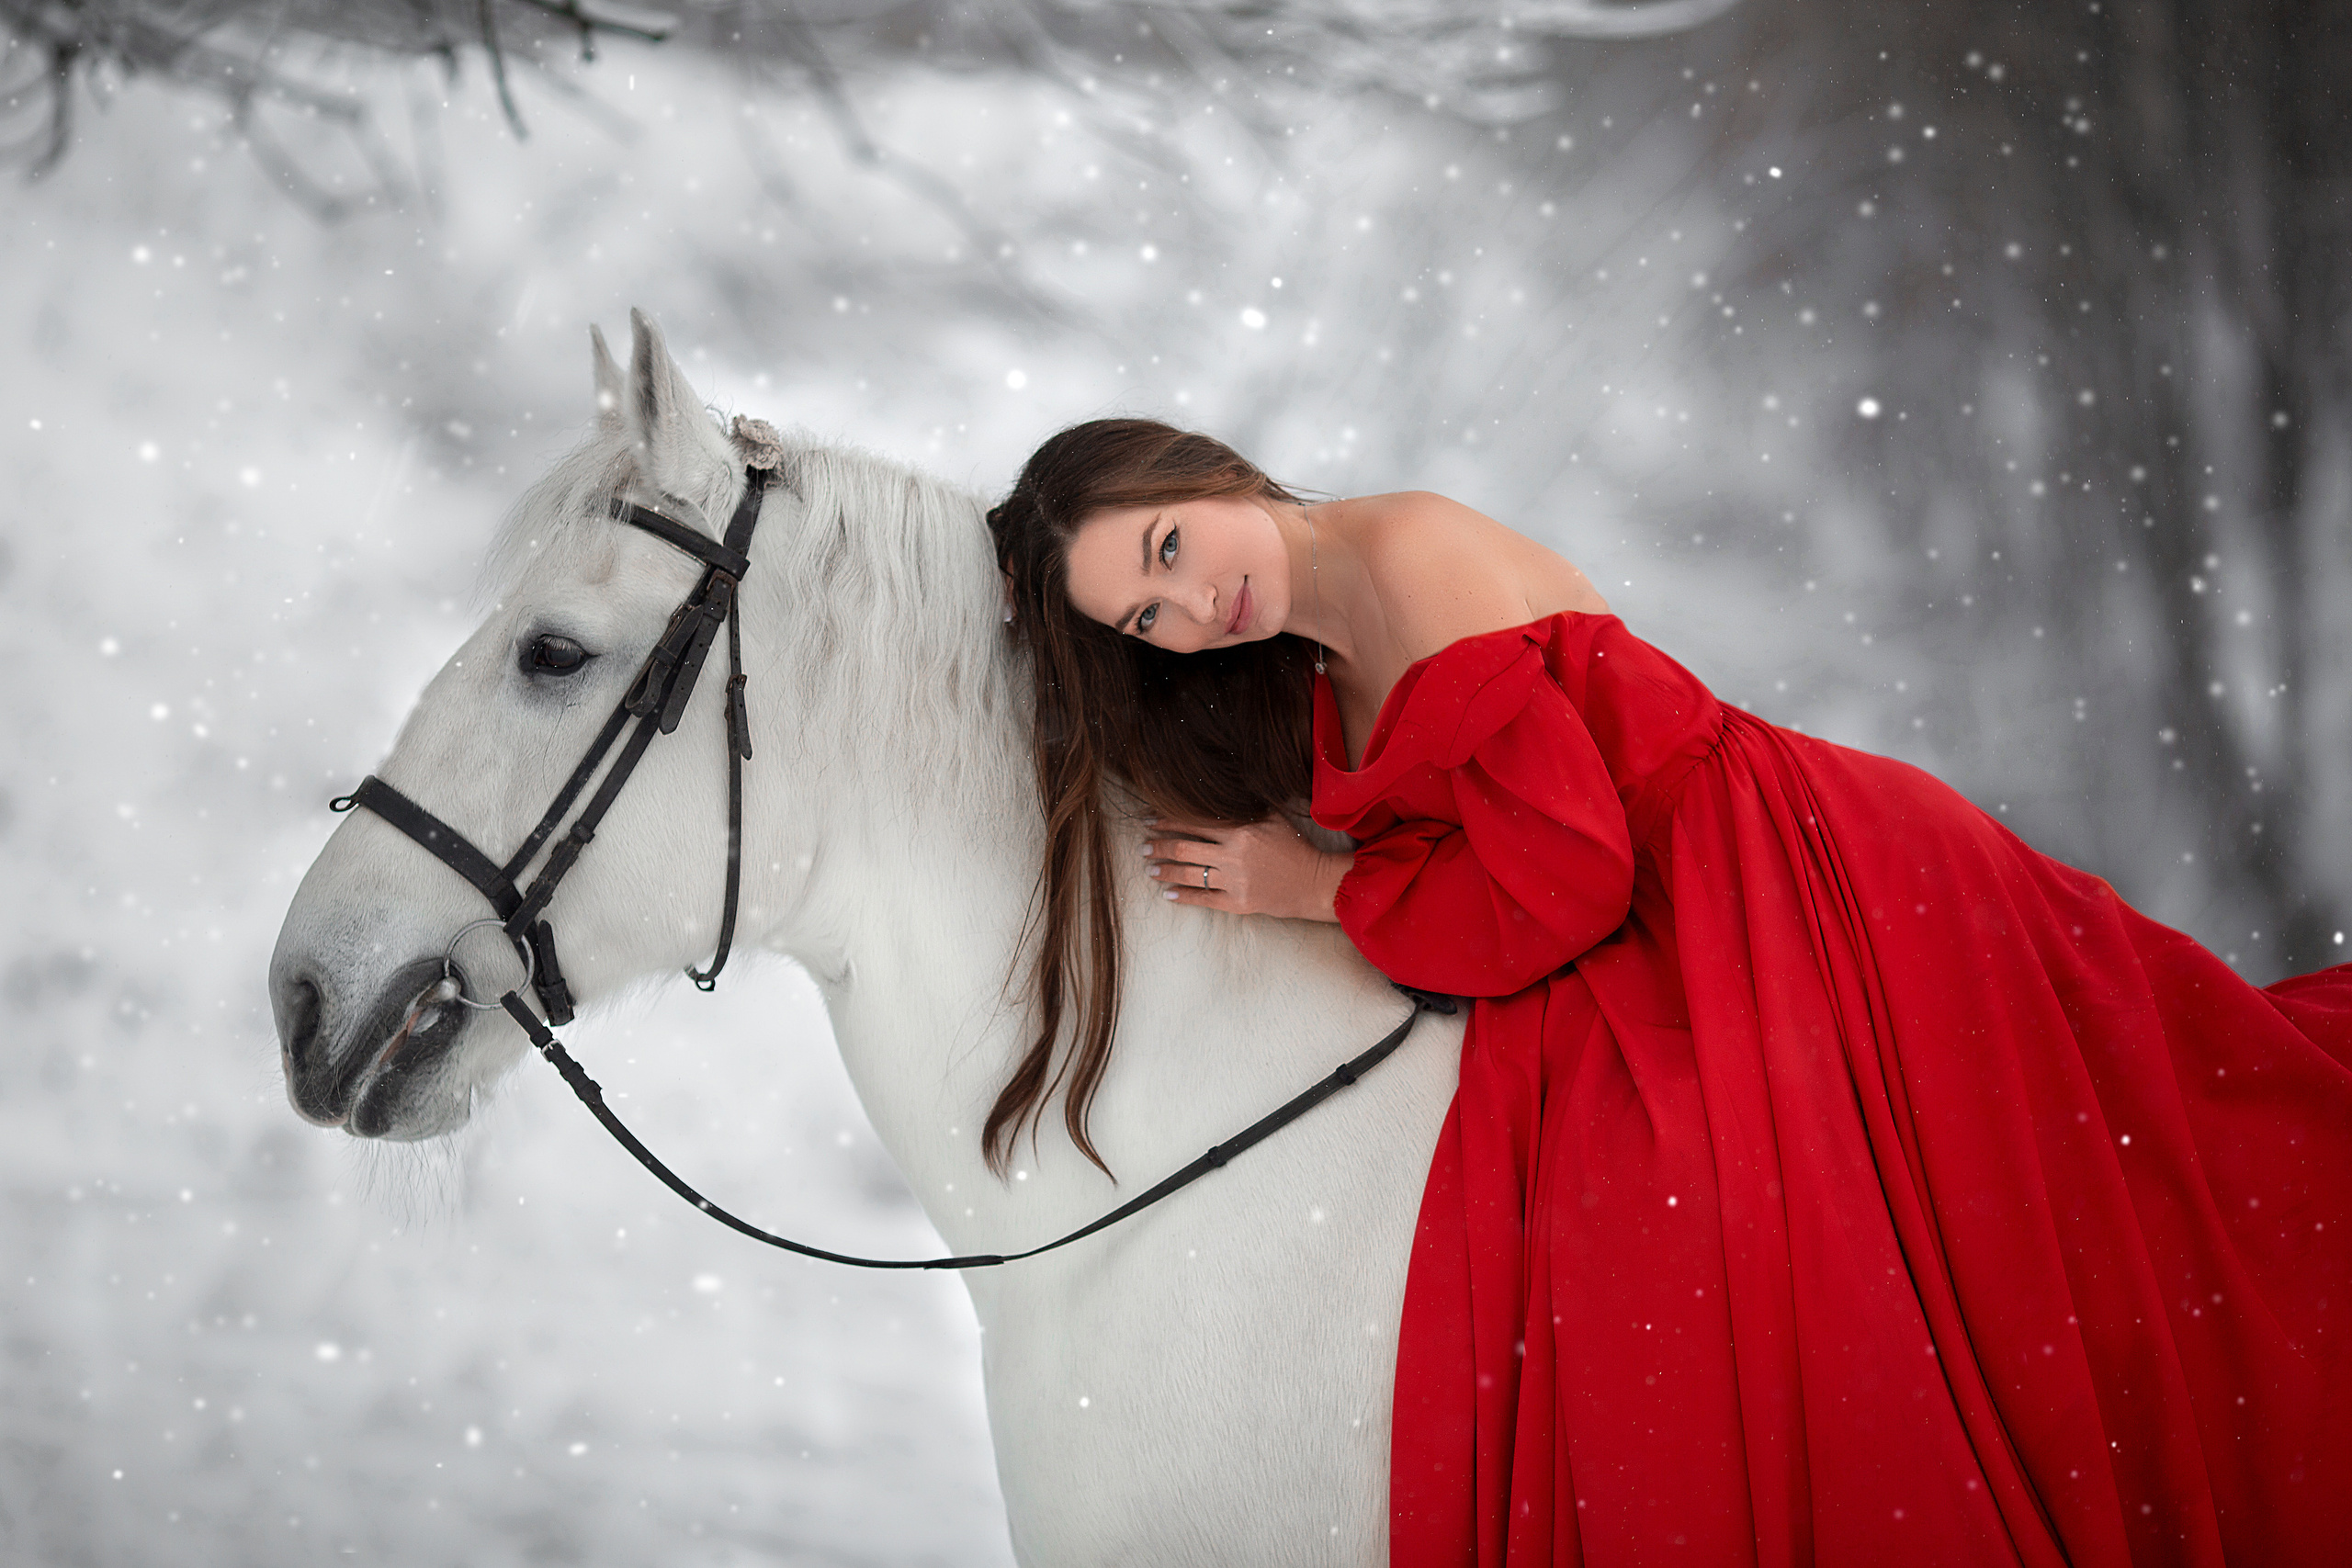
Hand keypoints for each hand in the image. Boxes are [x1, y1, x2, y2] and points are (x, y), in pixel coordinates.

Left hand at [1141, 814, 1348, 921]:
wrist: (1313, 882)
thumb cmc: (1294, 847)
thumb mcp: (1273, 818)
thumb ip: (1245, 808)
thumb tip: (1216, 794)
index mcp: (1241, 830)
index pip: (1194, 823)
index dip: (1168, 821)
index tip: (1150, 821)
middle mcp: (1234, 855)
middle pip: (1185, 849)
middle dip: (1159, 847)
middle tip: (1143, 847)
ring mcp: (1235, 880)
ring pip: (1189, 874)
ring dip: (1165, 871)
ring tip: (1150, 869)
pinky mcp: (1238, 902)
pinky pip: (1203, 899)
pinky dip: (1182, 896)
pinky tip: (1167, 893)